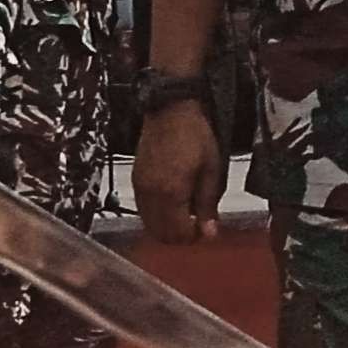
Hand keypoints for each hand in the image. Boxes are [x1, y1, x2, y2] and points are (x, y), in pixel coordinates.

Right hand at [132, 99, 225, 244]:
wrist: (171, 110)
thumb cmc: (196, 136)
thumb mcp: (211, 170)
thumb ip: (208, 204)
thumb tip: (209, 234)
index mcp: (171, 193)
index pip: (178, 234)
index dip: (194, 237)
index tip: (206, 229)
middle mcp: (151, 194)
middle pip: (161, 234)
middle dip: (180, 236)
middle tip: (197, 225)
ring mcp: (140, 187)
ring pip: (149, 225)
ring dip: (167, 227)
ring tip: (186, 214)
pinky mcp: (136, 180)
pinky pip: (142, 210)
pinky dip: (157, 215)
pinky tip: (172, 203)